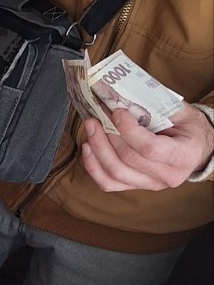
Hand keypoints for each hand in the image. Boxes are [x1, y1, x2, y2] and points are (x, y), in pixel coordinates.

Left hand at [81, 103, 213, 191]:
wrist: (197, 150)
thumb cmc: (189, 128)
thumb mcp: (182, 112)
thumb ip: (157, 106)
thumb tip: (123, 97)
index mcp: (183, 156)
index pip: (149, 148)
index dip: (128, 130)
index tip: (116, 112)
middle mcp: (167, 176)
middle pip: (128, 160)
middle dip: (107, 136)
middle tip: (95, 117)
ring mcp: (151, 184)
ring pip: (115, 174)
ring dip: (97, 150)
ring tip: (90, 129)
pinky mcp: (137, 186)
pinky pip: (110, 184)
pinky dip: (94, 167)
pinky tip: (88, 149)